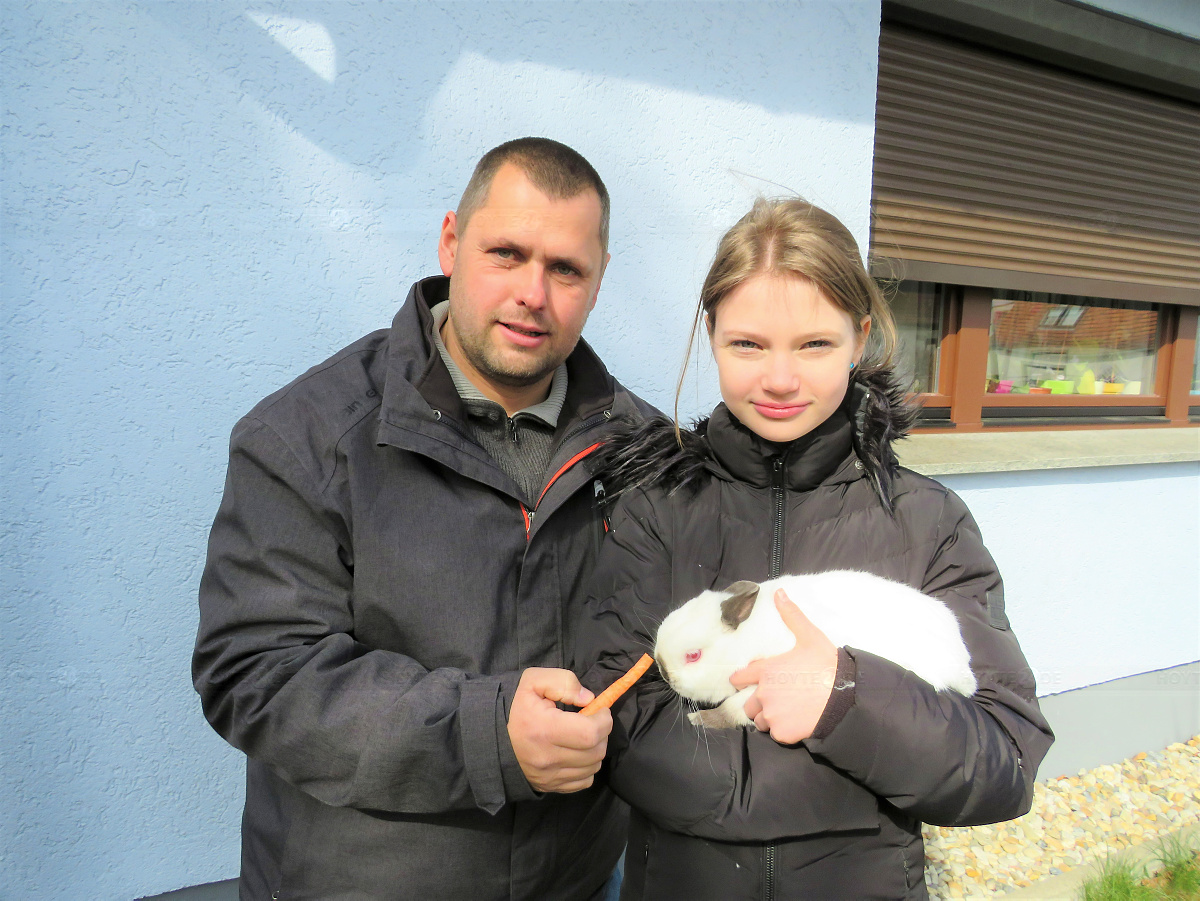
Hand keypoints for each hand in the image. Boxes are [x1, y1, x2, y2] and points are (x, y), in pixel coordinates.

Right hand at [507, 667, 611, 792]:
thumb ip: (564, 682)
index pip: (590, 733)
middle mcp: (547, 758)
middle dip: (602, 733)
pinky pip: (584, 782)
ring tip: (583, 736)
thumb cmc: (515, 707)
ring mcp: (549, 776)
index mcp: (544, 730)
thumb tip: (588, 699)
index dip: (604, 720)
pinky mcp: (550, 787)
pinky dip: (586, 768)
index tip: (600, 710)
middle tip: (592, 721)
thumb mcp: (534, 681)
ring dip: (595, 750)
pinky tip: (576, 753)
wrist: (491, 737)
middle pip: (595, 752)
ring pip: (593, 767)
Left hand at [730, 589, 837, 744]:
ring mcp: (771, 715)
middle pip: (749, 704)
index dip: (742, 679)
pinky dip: (783, 731)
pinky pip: (775, 734)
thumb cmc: (827, 665)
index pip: (739, 677)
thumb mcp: (809, 636)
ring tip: (788, 712)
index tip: (743, 681)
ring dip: (769, 718)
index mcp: (766, 671)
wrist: (845, 696)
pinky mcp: (782, 733)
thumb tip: (779, 592)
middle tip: (777, 700)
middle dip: (759, 703)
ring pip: (760, 721)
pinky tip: (797, 722)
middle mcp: (763, 694)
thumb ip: (791, 616)